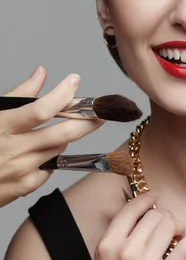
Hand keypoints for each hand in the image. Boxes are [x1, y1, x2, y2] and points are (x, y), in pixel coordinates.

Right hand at [0, 66, 104, 206]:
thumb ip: (18, 95)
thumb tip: (41, 72)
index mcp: (2, 126)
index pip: (41, 109)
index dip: (62, 94)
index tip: (74, 80)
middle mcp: (13, 150)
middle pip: (62, 134)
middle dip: (88, 121)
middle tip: (102, 111)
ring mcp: (21, 171)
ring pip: (59, 148)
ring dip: (66, 136)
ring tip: (66, 127)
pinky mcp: (24, 187)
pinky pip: (50, 167)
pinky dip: (52, 156)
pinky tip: (43, 151)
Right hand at [79, 194, 185, 259]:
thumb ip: (119, 240)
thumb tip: (143, 216)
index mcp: (107, 245)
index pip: (130, 209)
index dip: (146, 199)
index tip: (155, 198)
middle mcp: (125, 251)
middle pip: (155, 215)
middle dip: (167, 217)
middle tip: (171, 227)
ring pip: (170, 225)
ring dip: (179, 227)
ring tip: (179, 237)